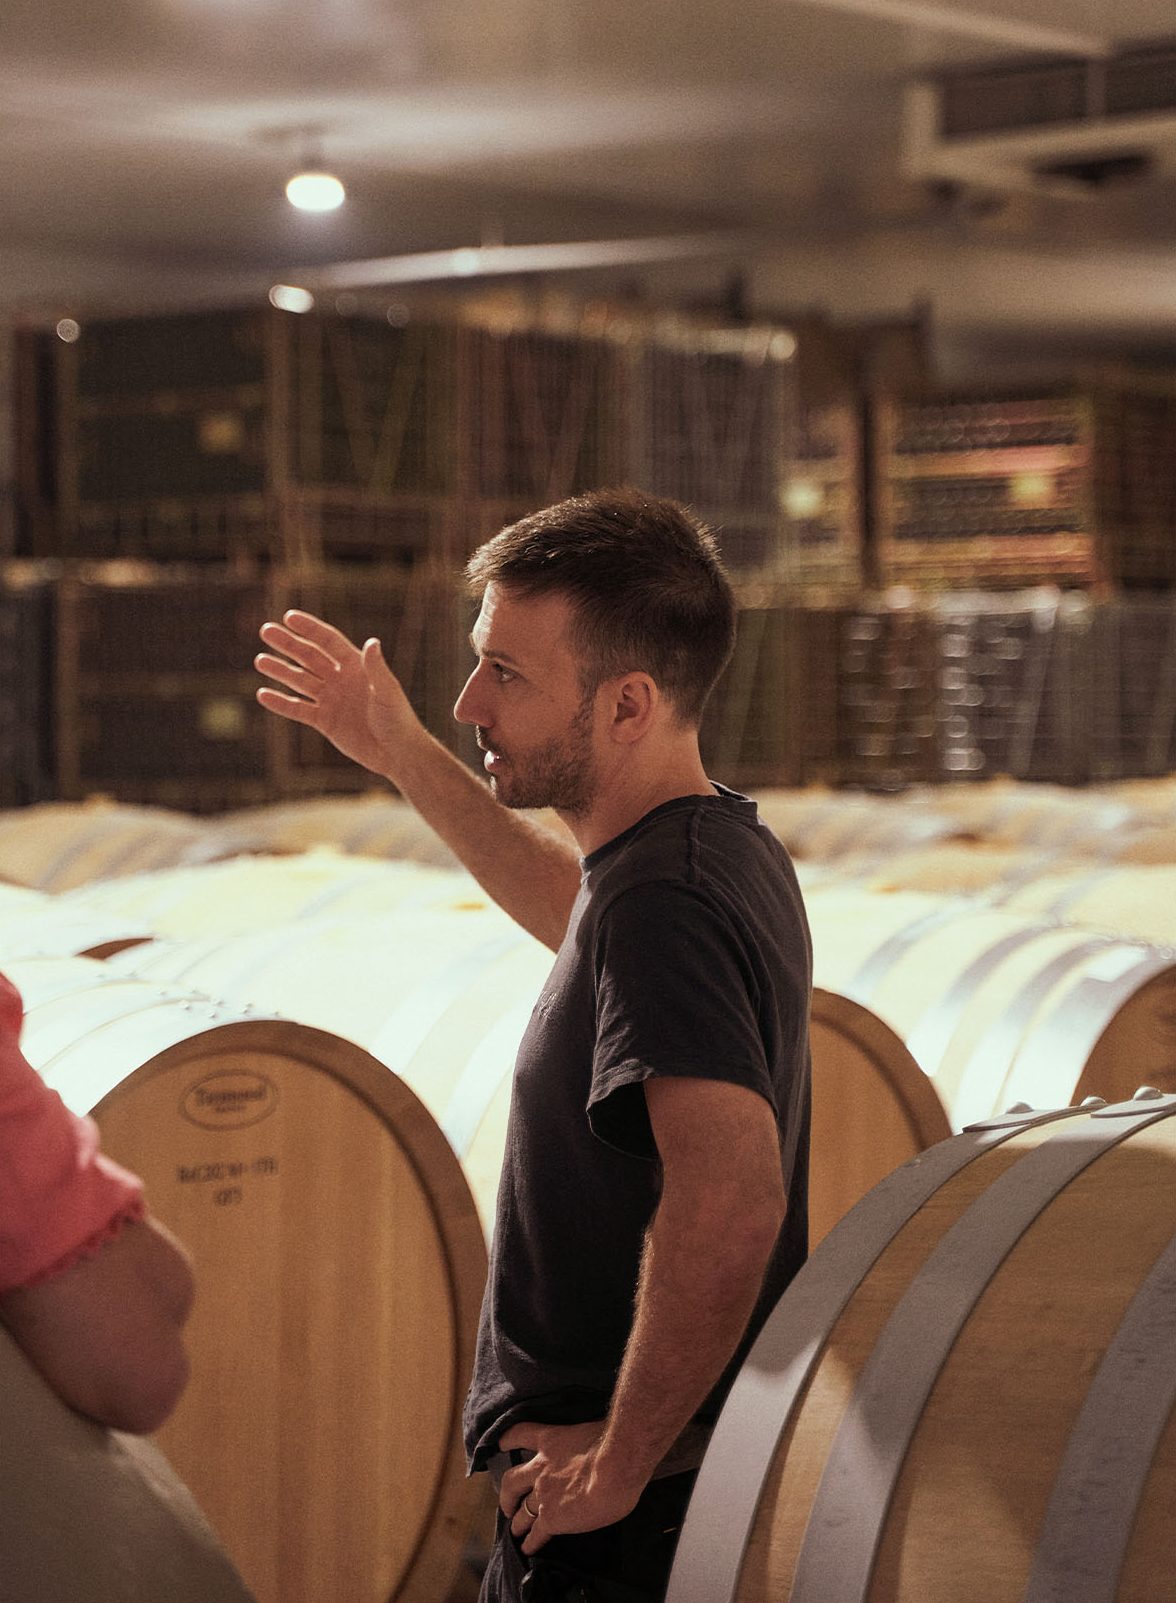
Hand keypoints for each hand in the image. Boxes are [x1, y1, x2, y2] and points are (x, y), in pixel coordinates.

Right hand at [254, 610, 416, 776]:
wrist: (397, 754)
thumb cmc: (398, 719)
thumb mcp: (387, 692)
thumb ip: (376, 668)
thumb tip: (372, 642)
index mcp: (356, 666)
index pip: (328, 641)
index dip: (309, 628)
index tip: (288, 617)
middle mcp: (340, 679)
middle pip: (309, 657)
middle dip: (288, 644)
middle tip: (265, 631)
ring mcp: (331, 699)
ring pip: (300, 681)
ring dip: (280, 670)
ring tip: (260, 660)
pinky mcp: (324, 721)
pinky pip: (298, 709)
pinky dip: (281, 703)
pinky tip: (263, 694)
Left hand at [498, 1420, 646, 1554]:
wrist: (616, 1466)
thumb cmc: (615, 1444)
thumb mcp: (594, 1432)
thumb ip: (587, 1443)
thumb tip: (599, 1449)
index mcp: (551, 1440)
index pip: (521, 1434)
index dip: (508, 1441)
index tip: (501, 1445)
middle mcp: (541, 1467)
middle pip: (512, 1481)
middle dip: (507, 1496)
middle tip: (507, 1505)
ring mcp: (543, 1494)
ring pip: (522, 1511)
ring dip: (518, 1522)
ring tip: (516, 1530)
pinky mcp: (552, 1518)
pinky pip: (536, 1534)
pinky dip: (530, 1542)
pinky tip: (528, 1548)